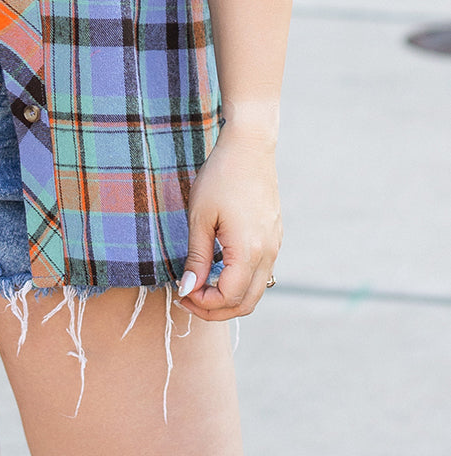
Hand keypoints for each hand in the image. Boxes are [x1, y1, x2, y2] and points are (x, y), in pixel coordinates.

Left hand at [176, 127, 281, 321]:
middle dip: (215, 309)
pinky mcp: (274, 236)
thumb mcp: (200, 217)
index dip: (202, 303)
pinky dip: (239, 280)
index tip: (180, 293)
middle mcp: (268, 253)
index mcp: (249, 251)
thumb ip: (197, 258)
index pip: (228, 298)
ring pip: (255, 290)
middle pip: (245, 303)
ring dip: (228, 296)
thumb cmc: (220, 177)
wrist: (249, 147)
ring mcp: (274, 245)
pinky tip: (218, 267)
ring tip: (200, 284)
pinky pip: (260, 272)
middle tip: (187, 297)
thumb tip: (188, 289)